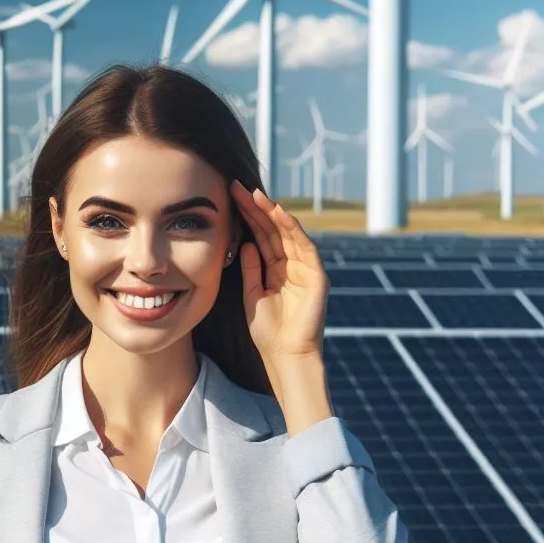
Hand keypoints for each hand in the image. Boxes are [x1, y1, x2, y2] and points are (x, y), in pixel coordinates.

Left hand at [229, 180, 329, 373]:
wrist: (285, 356)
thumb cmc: (268, 331)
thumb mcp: (252, 294)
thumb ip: (250, 268)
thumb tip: (245, 242)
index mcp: (276, 269)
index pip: (259, 235)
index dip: (245, 217)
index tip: (226, 198)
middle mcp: (292, 264)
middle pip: (271, 229)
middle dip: (254, 207)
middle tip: (234, 186)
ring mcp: (305, 267)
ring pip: (287, 232)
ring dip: (271, 211)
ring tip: (253, 193)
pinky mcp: (316, 274)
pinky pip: (303, 245)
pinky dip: (291, 227)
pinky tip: (276, 212)